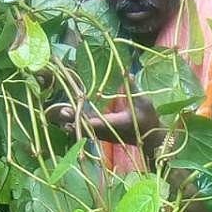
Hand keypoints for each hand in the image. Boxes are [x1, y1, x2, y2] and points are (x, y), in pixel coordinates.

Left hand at [47, 96, 161, 151]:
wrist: (151, 138)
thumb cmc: (148, 119)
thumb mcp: (144, 102)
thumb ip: (133, 89)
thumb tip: (127, 72)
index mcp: (117, 123)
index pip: (97, 121)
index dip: (84, 117)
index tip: (73, 113)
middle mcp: (108, 131)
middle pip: (87, 126)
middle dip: (74, 119)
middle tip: (61, 111)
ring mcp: (105, 135)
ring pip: (85, 131)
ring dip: (73, 123)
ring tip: (60, 114)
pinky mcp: (103, 135)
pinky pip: (87, 132)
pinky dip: (78, 126)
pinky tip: (67, 121)